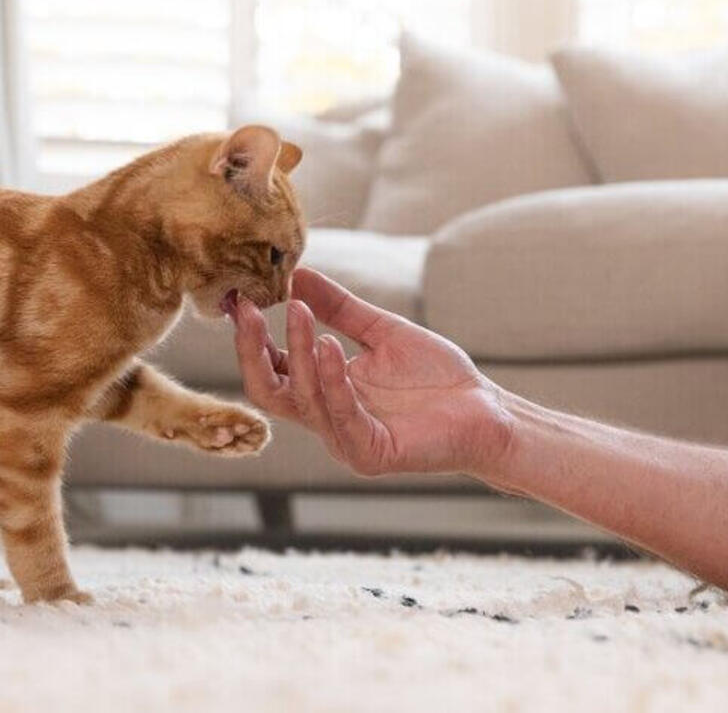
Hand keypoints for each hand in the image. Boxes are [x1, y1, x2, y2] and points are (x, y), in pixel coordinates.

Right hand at [232, 268, 513, 478]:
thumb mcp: (380, 332)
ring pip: (302, 400)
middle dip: (252, 350)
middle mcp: (326, 419)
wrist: (485, 410)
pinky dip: (332, 380)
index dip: (250, 337)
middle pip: (268, 391)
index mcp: (323, 393)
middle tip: (248, 310)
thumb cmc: (436, 377)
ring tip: (299, 312)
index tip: (242, 298)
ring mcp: (345, 440)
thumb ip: (339, 308)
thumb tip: (296, 274)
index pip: (271, 369)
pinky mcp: (370, 452)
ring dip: (297, 353)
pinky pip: (341, 416)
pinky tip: (329, 345)